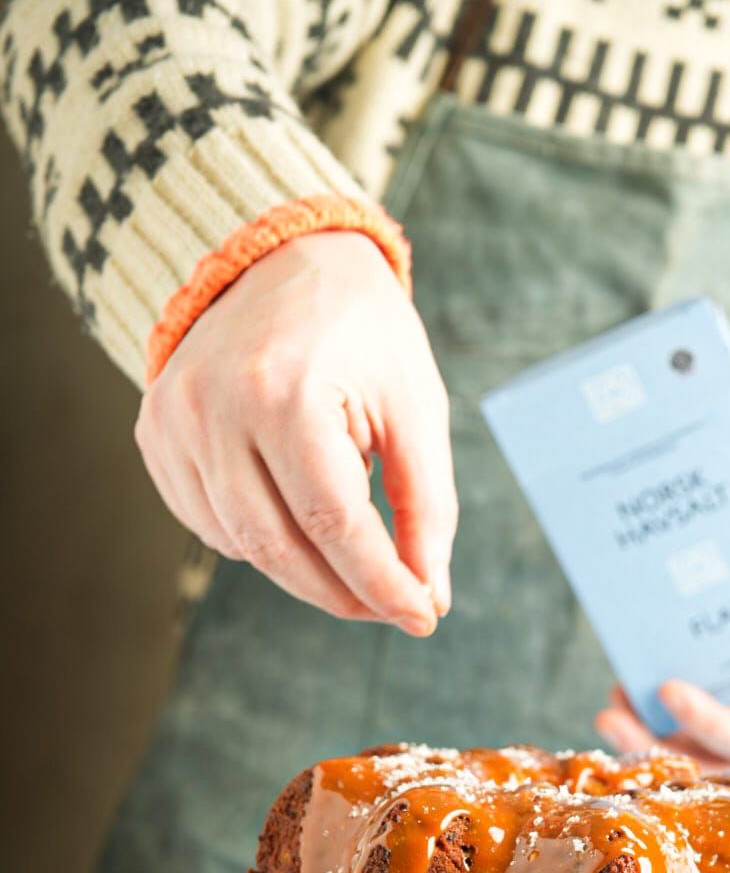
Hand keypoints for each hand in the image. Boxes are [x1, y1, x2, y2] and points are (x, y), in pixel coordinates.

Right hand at [135, 232, 455, 631]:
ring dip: (307, 572)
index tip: (424, 617)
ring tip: (356, 558)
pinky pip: (211, 524)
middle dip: (346, 592)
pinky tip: (297, 516)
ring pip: (244, 546)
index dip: (383, 583)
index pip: (335, 525)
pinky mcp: (155, 434)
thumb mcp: (414, 403)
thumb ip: (426, 503)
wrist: (278, 255)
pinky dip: (261, 541)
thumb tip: (431, 594)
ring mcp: (172, 422)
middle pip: (282, 549)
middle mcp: (213, 409)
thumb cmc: (362, 330)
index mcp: (284, 392)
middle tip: (395, 605)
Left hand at [595, 556, 729, 771]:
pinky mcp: (728, 730)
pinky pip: (684, 740)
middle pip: (709, 762)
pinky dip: (651, 726)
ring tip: (609, 710)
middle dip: (656, 745)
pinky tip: (622, 697)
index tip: (669, 689)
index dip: (711, 722)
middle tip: (609, 716)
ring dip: (643, 740)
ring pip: (689, 758)